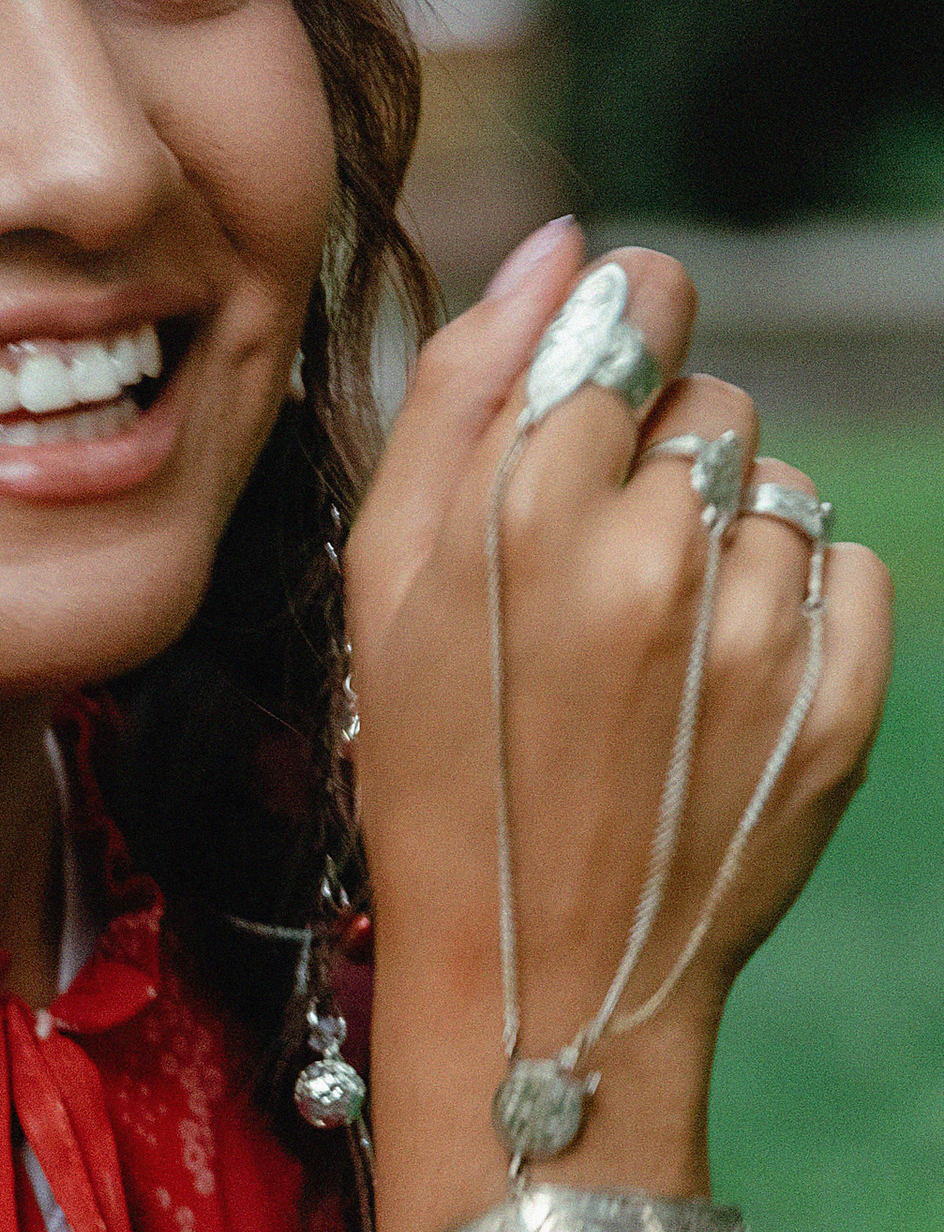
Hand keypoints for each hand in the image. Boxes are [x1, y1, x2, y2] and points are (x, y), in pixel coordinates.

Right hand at [345, 224, 891, 1231]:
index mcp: (526, 502)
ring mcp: (757, 628)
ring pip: (777, 488)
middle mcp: (653, 548)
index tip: (588, 428)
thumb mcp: (383, 583)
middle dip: (657, 467)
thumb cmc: (433, 776)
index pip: (641, 308)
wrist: (537, 985)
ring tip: (649, 663)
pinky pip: (848, 571)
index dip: (617, 353)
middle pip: (710, 403)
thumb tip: (564, 246)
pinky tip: (714, 696)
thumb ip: (458, 393)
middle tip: (587, 594)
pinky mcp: (840, 696)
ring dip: (722, 547)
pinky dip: (793, 612)